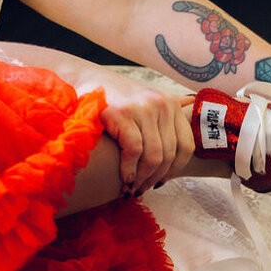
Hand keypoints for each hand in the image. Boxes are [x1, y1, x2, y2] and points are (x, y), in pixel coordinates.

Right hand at [76, 68, 194, 194]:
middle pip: (170, 154)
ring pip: (154, 157)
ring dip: (143, 179)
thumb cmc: (114, 99)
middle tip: (141, 190)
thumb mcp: (145, 103)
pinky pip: (134, 151)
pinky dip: (130, 170)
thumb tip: (187, 116)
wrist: (83, 79)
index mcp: (170, 104)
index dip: (175, 169)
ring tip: (131, 189)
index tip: (161, 182)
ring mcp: (143, 108)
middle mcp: (161, 104)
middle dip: (155, 178)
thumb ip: (163, 114)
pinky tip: (124, 179)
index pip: (187, 145)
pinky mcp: (122, 114)